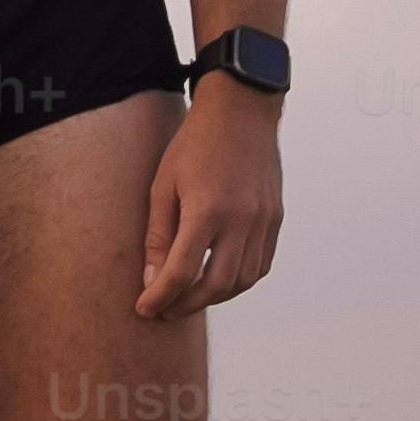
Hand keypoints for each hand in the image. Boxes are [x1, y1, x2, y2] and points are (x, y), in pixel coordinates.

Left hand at [137, 83, 283, 317]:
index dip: (160, 297)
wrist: (241, 111)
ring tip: (188, 297)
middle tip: (165, 309)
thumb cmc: (194, 144)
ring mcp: (263, 221)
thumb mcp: (163, 185)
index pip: (182, 273)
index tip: (144, 308)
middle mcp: (241, 219)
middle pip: (216, 286)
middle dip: (186, 305)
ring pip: (242, 281)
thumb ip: (158, 235)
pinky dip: (238, 281)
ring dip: (214, 297)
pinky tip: (218, 280)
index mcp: (207, 209)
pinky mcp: (275, 218)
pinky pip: (260, 265)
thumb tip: (152, 280)